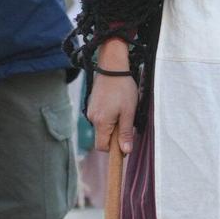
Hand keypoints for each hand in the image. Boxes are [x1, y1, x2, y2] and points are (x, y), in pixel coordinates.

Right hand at [86, 39, 137, 153]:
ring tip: (122, 108)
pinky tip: (117, 103)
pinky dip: (109, 115)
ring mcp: (91, 110)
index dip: (114, 149)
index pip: (102, 147)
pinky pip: (101, 117)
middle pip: (102, 137)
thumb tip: (125, 151)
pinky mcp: (92, 104)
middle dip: (114, 134)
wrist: (112, 67)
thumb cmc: (123, 88)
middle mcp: (92, 118)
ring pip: (102, 126)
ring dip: (113, 124)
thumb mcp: (129, 112)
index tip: (124, 142)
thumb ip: (125, 133)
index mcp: (101, 122)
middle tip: (126, 120)